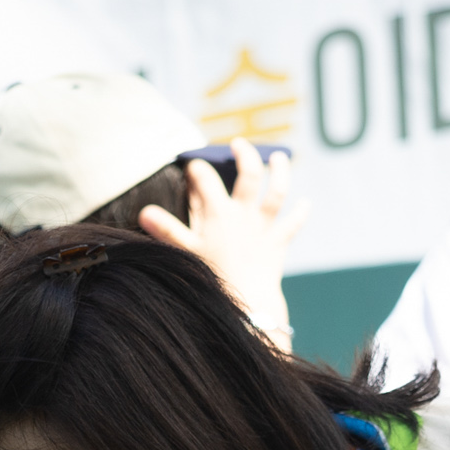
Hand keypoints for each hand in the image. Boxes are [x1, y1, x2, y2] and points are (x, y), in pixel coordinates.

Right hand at [137, 138, 307, 353]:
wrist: (248, 305)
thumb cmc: (214, 279)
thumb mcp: (187, 253)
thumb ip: (167, 230)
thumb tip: (144, 212)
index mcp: (219, 213)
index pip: (206, 180)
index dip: (197, 169)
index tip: (192, 167)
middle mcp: (244, 214)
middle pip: (249, 174)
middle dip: (244, 155)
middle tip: (237, 144)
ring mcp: (263, 227)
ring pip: (277, 192)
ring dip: (280, 172)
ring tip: (279, 157)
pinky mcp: (277, 243)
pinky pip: (292, 225)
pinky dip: (300, 214)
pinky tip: (305, 204)